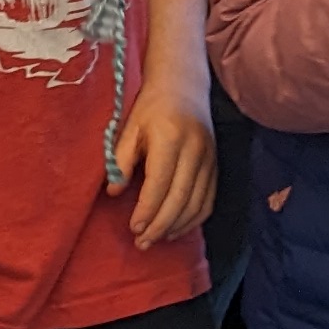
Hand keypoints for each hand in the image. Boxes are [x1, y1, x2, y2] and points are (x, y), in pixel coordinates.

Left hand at [110, 83, 213, 247]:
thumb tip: (113, 192)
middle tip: (142, 243)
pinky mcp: (216, 165)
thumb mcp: (130, 128)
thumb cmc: (150, 107)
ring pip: (197, 203)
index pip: (160, 184)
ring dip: (177, 226)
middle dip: (160, 225)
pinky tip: (177, 228)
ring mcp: (209, 159)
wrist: (183, 85)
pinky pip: (209, 200)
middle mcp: (194, 151)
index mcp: (170, 139)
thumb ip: (121, 160)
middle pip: (180, 199)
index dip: (147, 210)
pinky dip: (194, 219)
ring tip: (157, 239)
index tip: (133, 228)